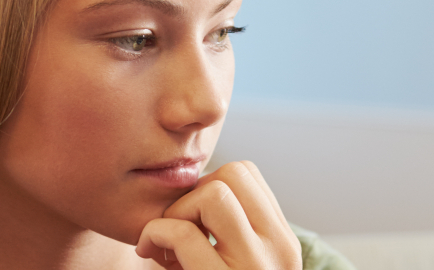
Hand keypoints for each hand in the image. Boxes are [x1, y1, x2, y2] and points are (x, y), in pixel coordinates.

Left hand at [135, 161, 301, 269]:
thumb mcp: (244, 266)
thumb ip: (236, 237)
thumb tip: (196, 191)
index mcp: (284, 244)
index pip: (249, 175)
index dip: (211, 185)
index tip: (195, 219)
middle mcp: (279, 252)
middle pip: (233, 173)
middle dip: (194, 192)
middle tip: (179, 226)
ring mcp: (253, 269)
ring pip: (213, 194)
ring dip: (176, 212)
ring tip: (165, 243)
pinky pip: (181, 234)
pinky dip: (154, 234)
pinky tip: (148, 251)